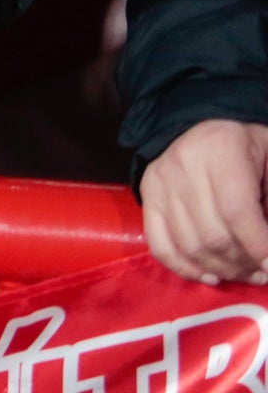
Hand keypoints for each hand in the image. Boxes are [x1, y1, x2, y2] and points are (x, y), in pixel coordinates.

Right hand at [144, 120, 267, 283]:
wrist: (199, 128)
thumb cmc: (246, 149)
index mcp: (221, 149)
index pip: (236, 210)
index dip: (257, 246)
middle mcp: (183, 166)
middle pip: (213, 235)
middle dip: (244, 263)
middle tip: (263, 272)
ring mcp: (160, 184)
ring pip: (190, 246)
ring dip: (222, 270)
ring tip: (244, 273)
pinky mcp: (147, 199)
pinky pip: (160, 245)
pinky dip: (185, 269)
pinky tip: (210, 276)